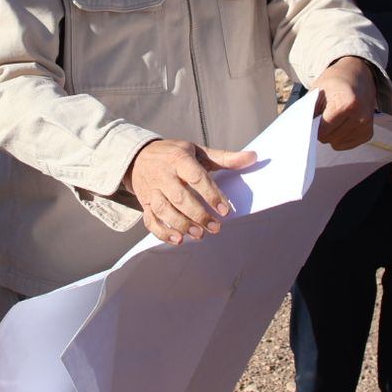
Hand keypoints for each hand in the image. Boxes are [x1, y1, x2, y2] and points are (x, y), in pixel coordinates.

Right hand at [124, 139, 255, 244]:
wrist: (139, 156)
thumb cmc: (175, 155)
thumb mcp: (198, 151)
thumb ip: (225, 158)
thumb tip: (253, 157)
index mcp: (179, 159)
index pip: (196, 177)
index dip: (211, 194)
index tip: (225, 210)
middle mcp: (163, 174)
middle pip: (180, 197)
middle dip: (198, 214)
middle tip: (216, 227)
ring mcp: (151, 190)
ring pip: (164, 210)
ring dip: (182, 225)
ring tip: (200, 235)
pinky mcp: (144, 203)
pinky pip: (150, 220)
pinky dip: (162, 232)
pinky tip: (178, 240)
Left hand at [311, 56, 378, 149]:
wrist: (358, 74)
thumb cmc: (335, 82)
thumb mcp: (317, 90)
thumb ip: (309, 112)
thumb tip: (301, 131)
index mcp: (346, 103)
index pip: (322, 131)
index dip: (313, 126)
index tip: (312, 118)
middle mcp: (360, 116)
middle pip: (328, 139)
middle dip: (322, 129)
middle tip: (325, 113)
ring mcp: (365, 126)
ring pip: (336, 143)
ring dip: (331, 133)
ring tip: (335, 115)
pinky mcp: (368, 133)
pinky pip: (345, 144)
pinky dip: (340, 136)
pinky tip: (342, 121)